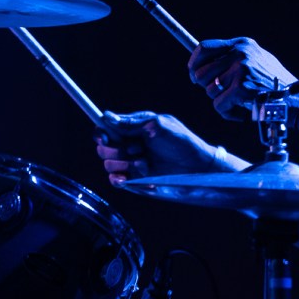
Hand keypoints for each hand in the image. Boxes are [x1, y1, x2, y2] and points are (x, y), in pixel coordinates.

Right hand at [95, 111, 221, 184]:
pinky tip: (134, 175)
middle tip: (136, 148)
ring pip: (108, 164)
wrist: (197, 167)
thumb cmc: (182, 141)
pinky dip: (120, 178)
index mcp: (133, 128)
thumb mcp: (158, 125)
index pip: (105, 129)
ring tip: (145, 162)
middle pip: (103, 148)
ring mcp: (131, 164)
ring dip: (125, 163)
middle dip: (116, 149)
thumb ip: (131, 123)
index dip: (100, 132)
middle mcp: (129, 145)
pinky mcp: (134, 180)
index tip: (105, 137)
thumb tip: (106, 117)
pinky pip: (115, 181)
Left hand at [188, 38, 298, 119]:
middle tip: (219, 94)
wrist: (297, 100)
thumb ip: (233, 60)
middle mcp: (240, 53)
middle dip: (206, 87)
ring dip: (221, 101)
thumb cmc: (275, 85)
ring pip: (209, 91)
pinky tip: (242, 113)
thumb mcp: (257, 61)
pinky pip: (219, 105)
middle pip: (201, 72)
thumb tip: (204, 65)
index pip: (204, 47)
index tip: (193, 74)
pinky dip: (228, 113)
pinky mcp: (243, 88)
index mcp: (242, 44)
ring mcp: (241, 69)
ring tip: (238, 104)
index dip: (194, 63)